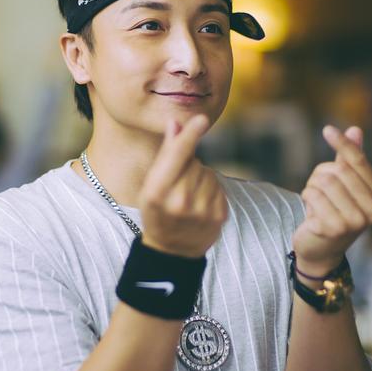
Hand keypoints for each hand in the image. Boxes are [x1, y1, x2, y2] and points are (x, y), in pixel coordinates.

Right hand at [139, 114, 228, 257]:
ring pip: (208, 173)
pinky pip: (218, 186)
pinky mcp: (219, 216)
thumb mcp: (151, 186)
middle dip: (188, 166)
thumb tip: (176, 123)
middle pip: (194, 163)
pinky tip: (200, 203)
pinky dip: (210, 190)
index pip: (177, 156)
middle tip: (177, 185)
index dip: (189, 136)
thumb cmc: (157, 212)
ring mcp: (202, 211)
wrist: (172, 251)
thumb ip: (166, 155)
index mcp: (157, 193)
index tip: (202, 119)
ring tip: (188, 196)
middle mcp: (180, 203)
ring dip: (200, 178)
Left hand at [292, 125, 371, 274]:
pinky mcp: (334, 229)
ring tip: (317, 202)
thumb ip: (352, 159)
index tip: (327, 129)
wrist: (320, 249)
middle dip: (321, 175)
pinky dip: (307, 198)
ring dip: (313, 187)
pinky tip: (311, 213)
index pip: (359, 162)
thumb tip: (355, 129)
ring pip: (324, 181)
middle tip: (319, 191)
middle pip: (339, 171)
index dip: (342, 144)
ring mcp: (355, 222)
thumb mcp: (345, 185)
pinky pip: (312, 195)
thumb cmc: (335, 212)